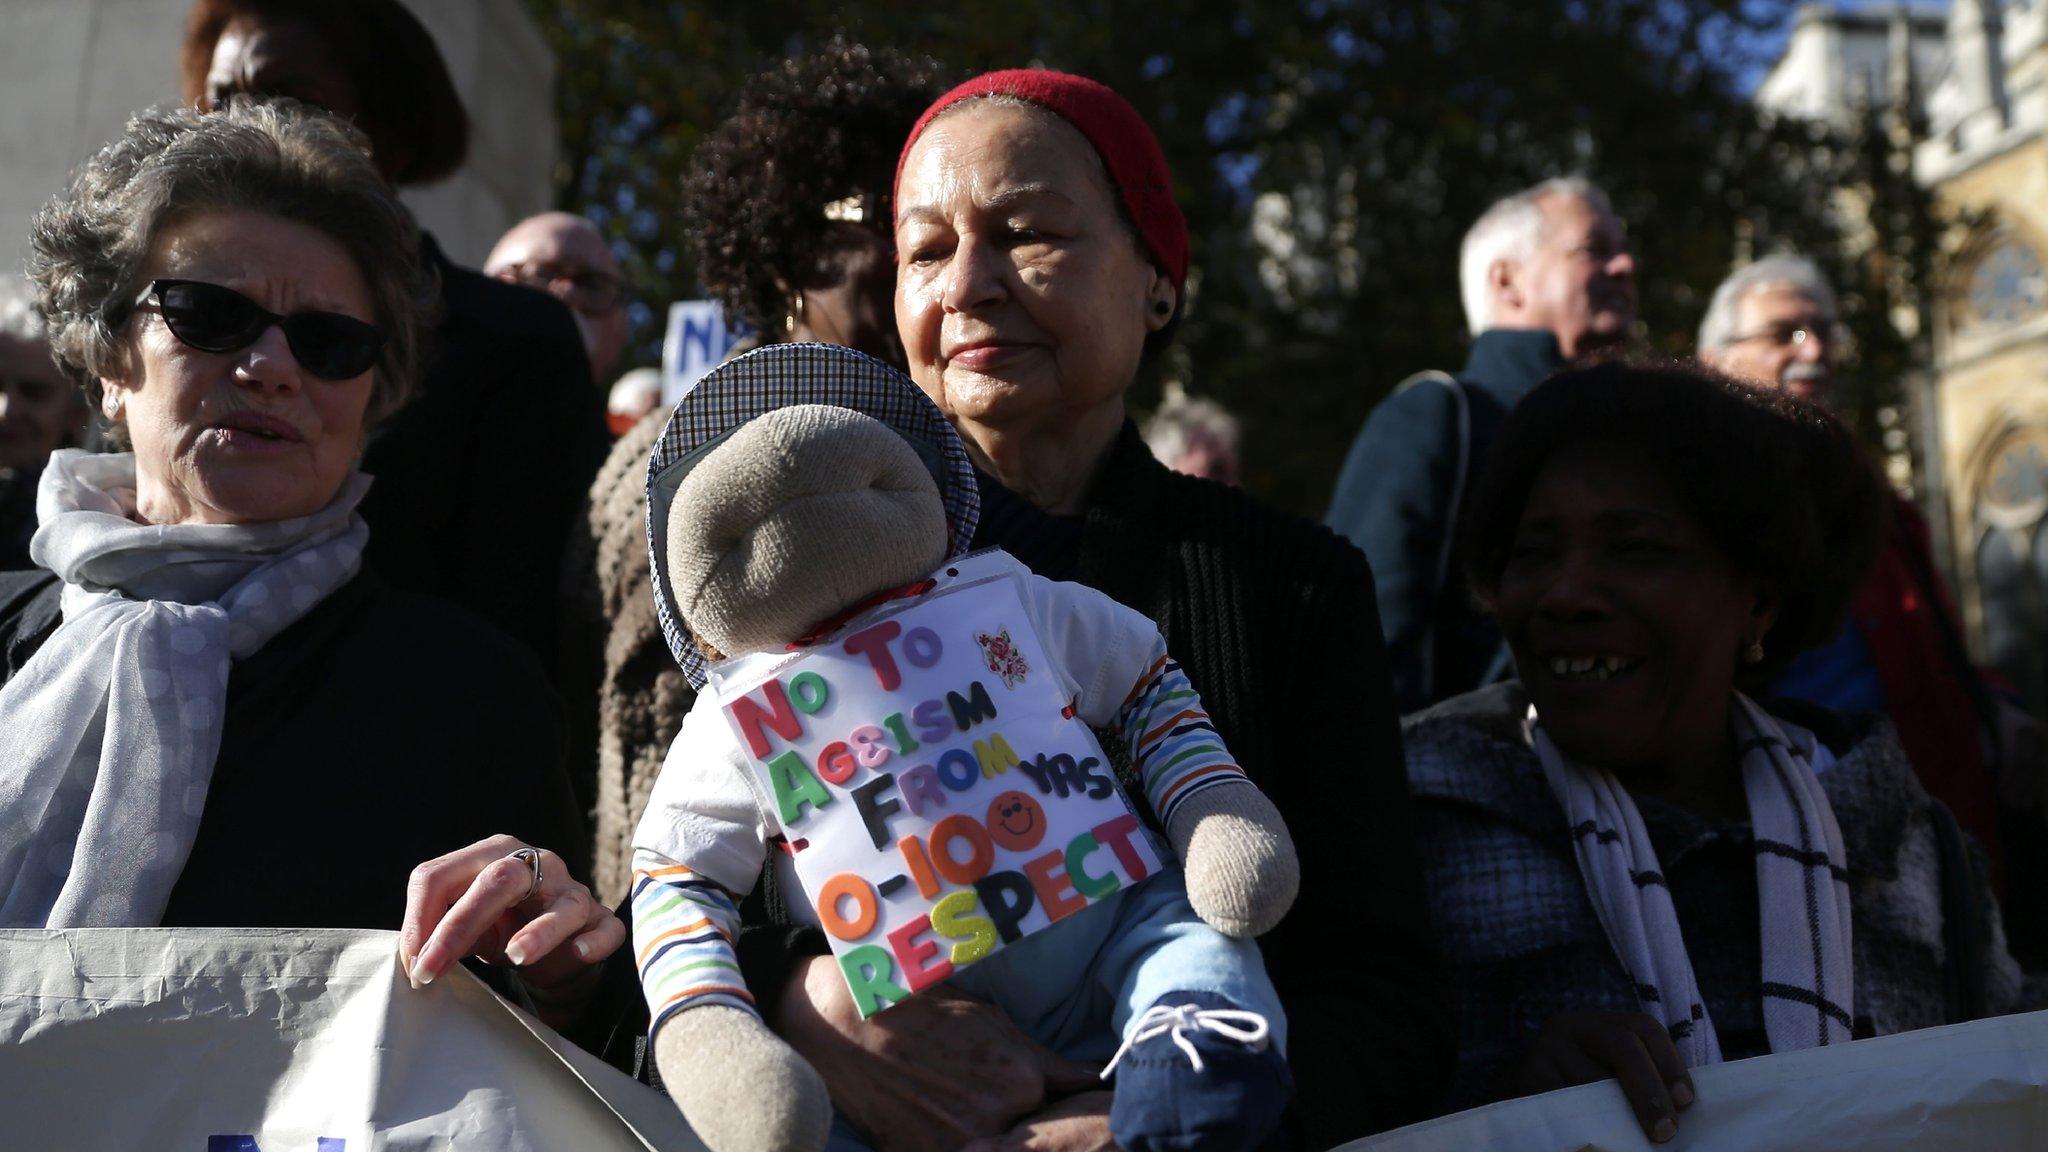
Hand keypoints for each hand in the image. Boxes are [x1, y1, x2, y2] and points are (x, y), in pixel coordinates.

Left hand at [399, 834, 624, 1021]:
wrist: (557, 945)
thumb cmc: (504, 925)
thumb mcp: (468, 925)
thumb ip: (441, 933)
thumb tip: (414, 960)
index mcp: (491, 855)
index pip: (443, 874)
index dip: (419, 919)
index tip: (411, 964)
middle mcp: (535, 863)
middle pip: (498, 880)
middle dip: (458, 926)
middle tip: (429, 971)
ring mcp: (571, 890)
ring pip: (561, 904)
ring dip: (539, 930)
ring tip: (515, 957)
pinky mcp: (600, 919)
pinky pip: (605, 927)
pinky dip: (594, 940)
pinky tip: (579, 953)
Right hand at [773, 955, 1101, 1151]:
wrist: (845, 1024)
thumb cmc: (921, 1010)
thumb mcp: (991, 1021)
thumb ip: (1041, 1060)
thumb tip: (1087, 1080)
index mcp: (1021, 1076)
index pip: (1076, 1103)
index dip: (1080, 1107)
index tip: (1091, 1108)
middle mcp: (999, 1114)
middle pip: (1041, 1134)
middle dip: (1045, 1125)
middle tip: (1024, 1109)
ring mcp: (962, 1143)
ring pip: (1006, 1149)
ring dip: (1006, 1137)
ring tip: (970, 1105)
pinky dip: (969, 1146)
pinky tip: (949, 1120)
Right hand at [1501, 1011, 1693, 1142]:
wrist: (1517, 1103)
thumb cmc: (1575, 1094)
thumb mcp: (1605, 1075)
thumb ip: (1636, 1079)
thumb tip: (1682, 1106)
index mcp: (1596, 1023)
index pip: (1643, 1028)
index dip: (1671, 1063)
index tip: (1685, 1102)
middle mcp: (1567, 1027)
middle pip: (1624, 1046)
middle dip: (1650, 1091)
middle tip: (1665, 1132)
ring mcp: (1543, 1052)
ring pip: (1596, 1083)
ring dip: (1621, 1117)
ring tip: (1632, 1141)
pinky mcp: (1526, 1082)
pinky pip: (1568, 1106)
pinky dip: (1591, 1127)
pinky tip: (1601, 1140)